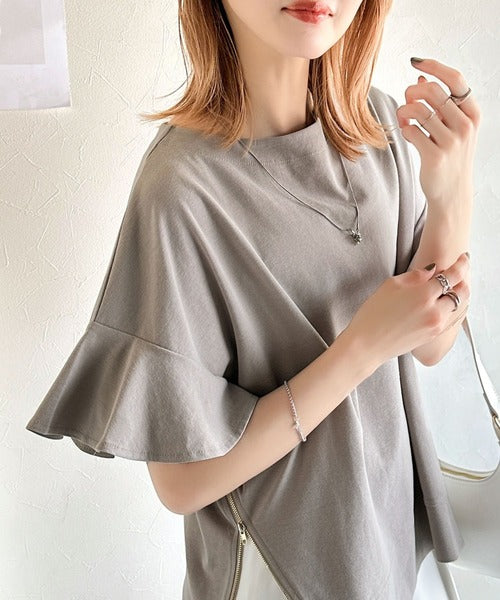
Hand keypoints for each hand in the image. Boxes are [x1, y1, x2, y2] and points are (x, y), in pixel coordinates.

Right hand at [345, 252, 470, 366]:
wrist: (367, 344)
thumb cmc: (373, 315)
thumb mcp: (390, 285)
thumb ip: (415, 276)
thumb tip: (431, 271)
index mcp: (424, 295)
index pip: (453, 275)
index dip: (461, 264)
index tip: (463, 258)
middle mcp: (435, 311)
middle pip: (462, 291)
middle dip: (463, 278)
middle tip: (460, 270)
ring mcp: (436, 325)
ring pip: (460, 306)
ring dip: (459, 294)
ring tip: (451, 287)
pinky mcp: (433, 335)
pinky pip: (453, 319)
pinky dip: (454, 308)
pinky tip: (446, 303)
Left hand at [395, 58, 480, 210]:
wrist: (451, 192)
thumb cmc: (450, 157)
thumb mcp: (452, 128)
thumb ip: (439, 104)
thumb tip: (419, 78)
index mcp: (472, 114)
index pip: (455, 79)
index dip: (433, 66)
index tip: (415, 62)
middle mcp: (465, 125)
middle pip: (432, 91)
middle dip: (412, 92)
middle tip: (406, 101)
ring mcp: (451, 141)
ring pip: (418, 110)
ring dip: (404, 111)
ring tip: (403, 119)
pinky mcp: (435, 156)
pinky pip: (411, 131)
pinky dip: (403, 128)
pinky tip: (405, 132)